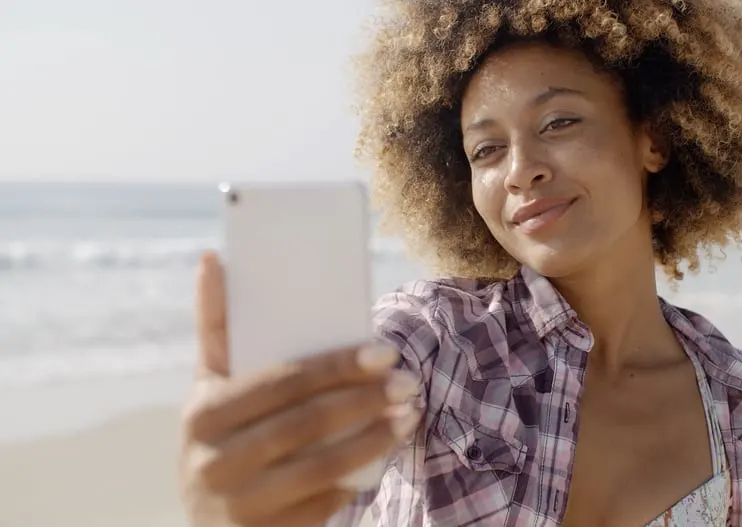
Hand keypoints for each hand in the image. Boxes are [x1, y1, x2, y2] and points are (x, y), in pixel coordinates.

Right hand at [178, 252, 420, 526]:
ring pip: (322, 465)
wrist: (209, 524)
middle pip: (306, 422)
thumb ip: (216, 328)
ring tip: (409, 413)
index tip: (386, 350)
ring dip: (375, 436)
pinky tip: (388, 453)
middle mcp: (213, 462)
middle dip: (364, 398)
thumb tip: (212, 258)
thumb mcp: (211, 387)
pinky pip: (325, 503)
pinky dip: (362, 476)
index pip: (282, 383)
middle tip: (407, 380)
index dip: (336, 366)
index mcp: (203, 414)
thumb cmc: (222, 436)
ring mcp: (239, 505)